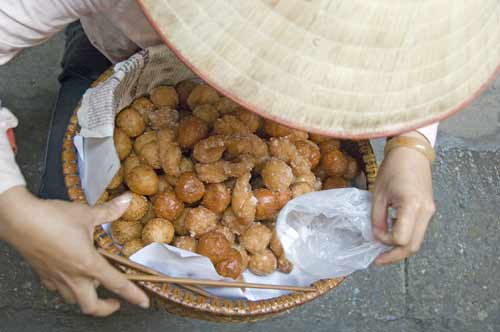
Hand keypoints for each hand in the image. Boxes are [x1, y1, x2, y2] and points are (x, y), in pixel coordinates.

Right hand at [0, 187, 148, 315]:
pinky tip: (71, 277)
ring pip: (73, 300)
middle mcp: (73, 276)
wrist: (18, 220)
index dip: (134, 295)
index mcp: (88, 264)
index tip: (143, 302)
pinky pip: (58, 289)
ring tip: (95, 286)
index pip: (117, 284)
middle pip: (91, 307)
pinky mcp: (43, 274)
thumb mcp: (86, 213)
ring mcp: (56, 278)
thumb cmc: (50, 218)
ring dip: (86, 297)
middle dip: (106, 309)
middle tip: (115, 302)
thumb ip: (109, 211)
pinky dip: (68, 288)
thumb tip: (126, 201)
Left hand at [371, 132, 435, 264]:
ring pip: (417, 241)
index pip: (401, 238)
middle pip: (413, 246)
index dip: (385, 241)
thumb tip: (376, 236)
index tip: (373, 233)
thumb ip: (377, 217)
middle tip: (377, 260)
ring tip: (382, 250)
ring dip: (400, 248)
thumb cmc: (392, 169)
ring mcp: (430, 212)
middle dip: (394, 256)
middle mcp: (425, 212)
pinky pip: (418, 231)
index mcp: (411, 205)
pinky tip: (391, 236)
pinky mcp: (428, 210)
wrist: (411, 153)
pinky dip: (405, 237)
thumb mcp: (378, 193)